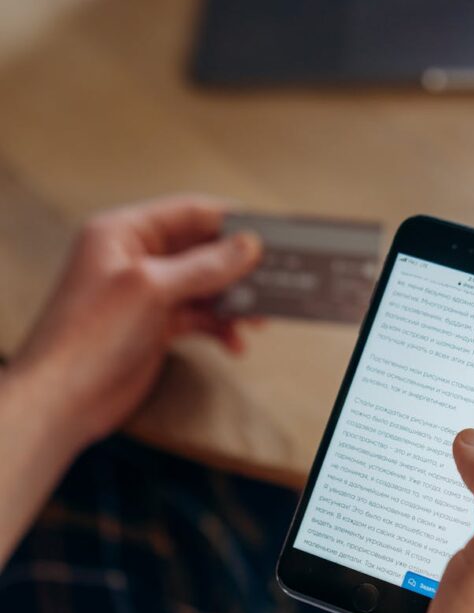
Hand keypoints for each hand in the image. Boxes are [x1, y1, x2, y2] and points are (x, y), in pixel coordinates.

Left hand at [10, 195, 261, 452]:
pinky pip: (198, 317)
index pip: (188, 213)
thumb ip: (204, 266)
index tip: (268, 232)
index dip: (229, 221)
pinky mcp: (155, 327)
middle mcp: (134, 258)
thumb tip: (247, 246)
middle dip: (236, 266)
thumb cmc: (88, 337)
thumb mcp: (152, 288)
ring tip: (258, 318)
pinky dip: (219, 327)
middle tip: (272, 278)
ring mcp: (146, 295)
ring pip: (203, 286)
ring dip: (233, 301)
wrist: (62, 400)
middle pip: (200, 250)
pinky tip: (234, 343)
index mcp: (123, 233)